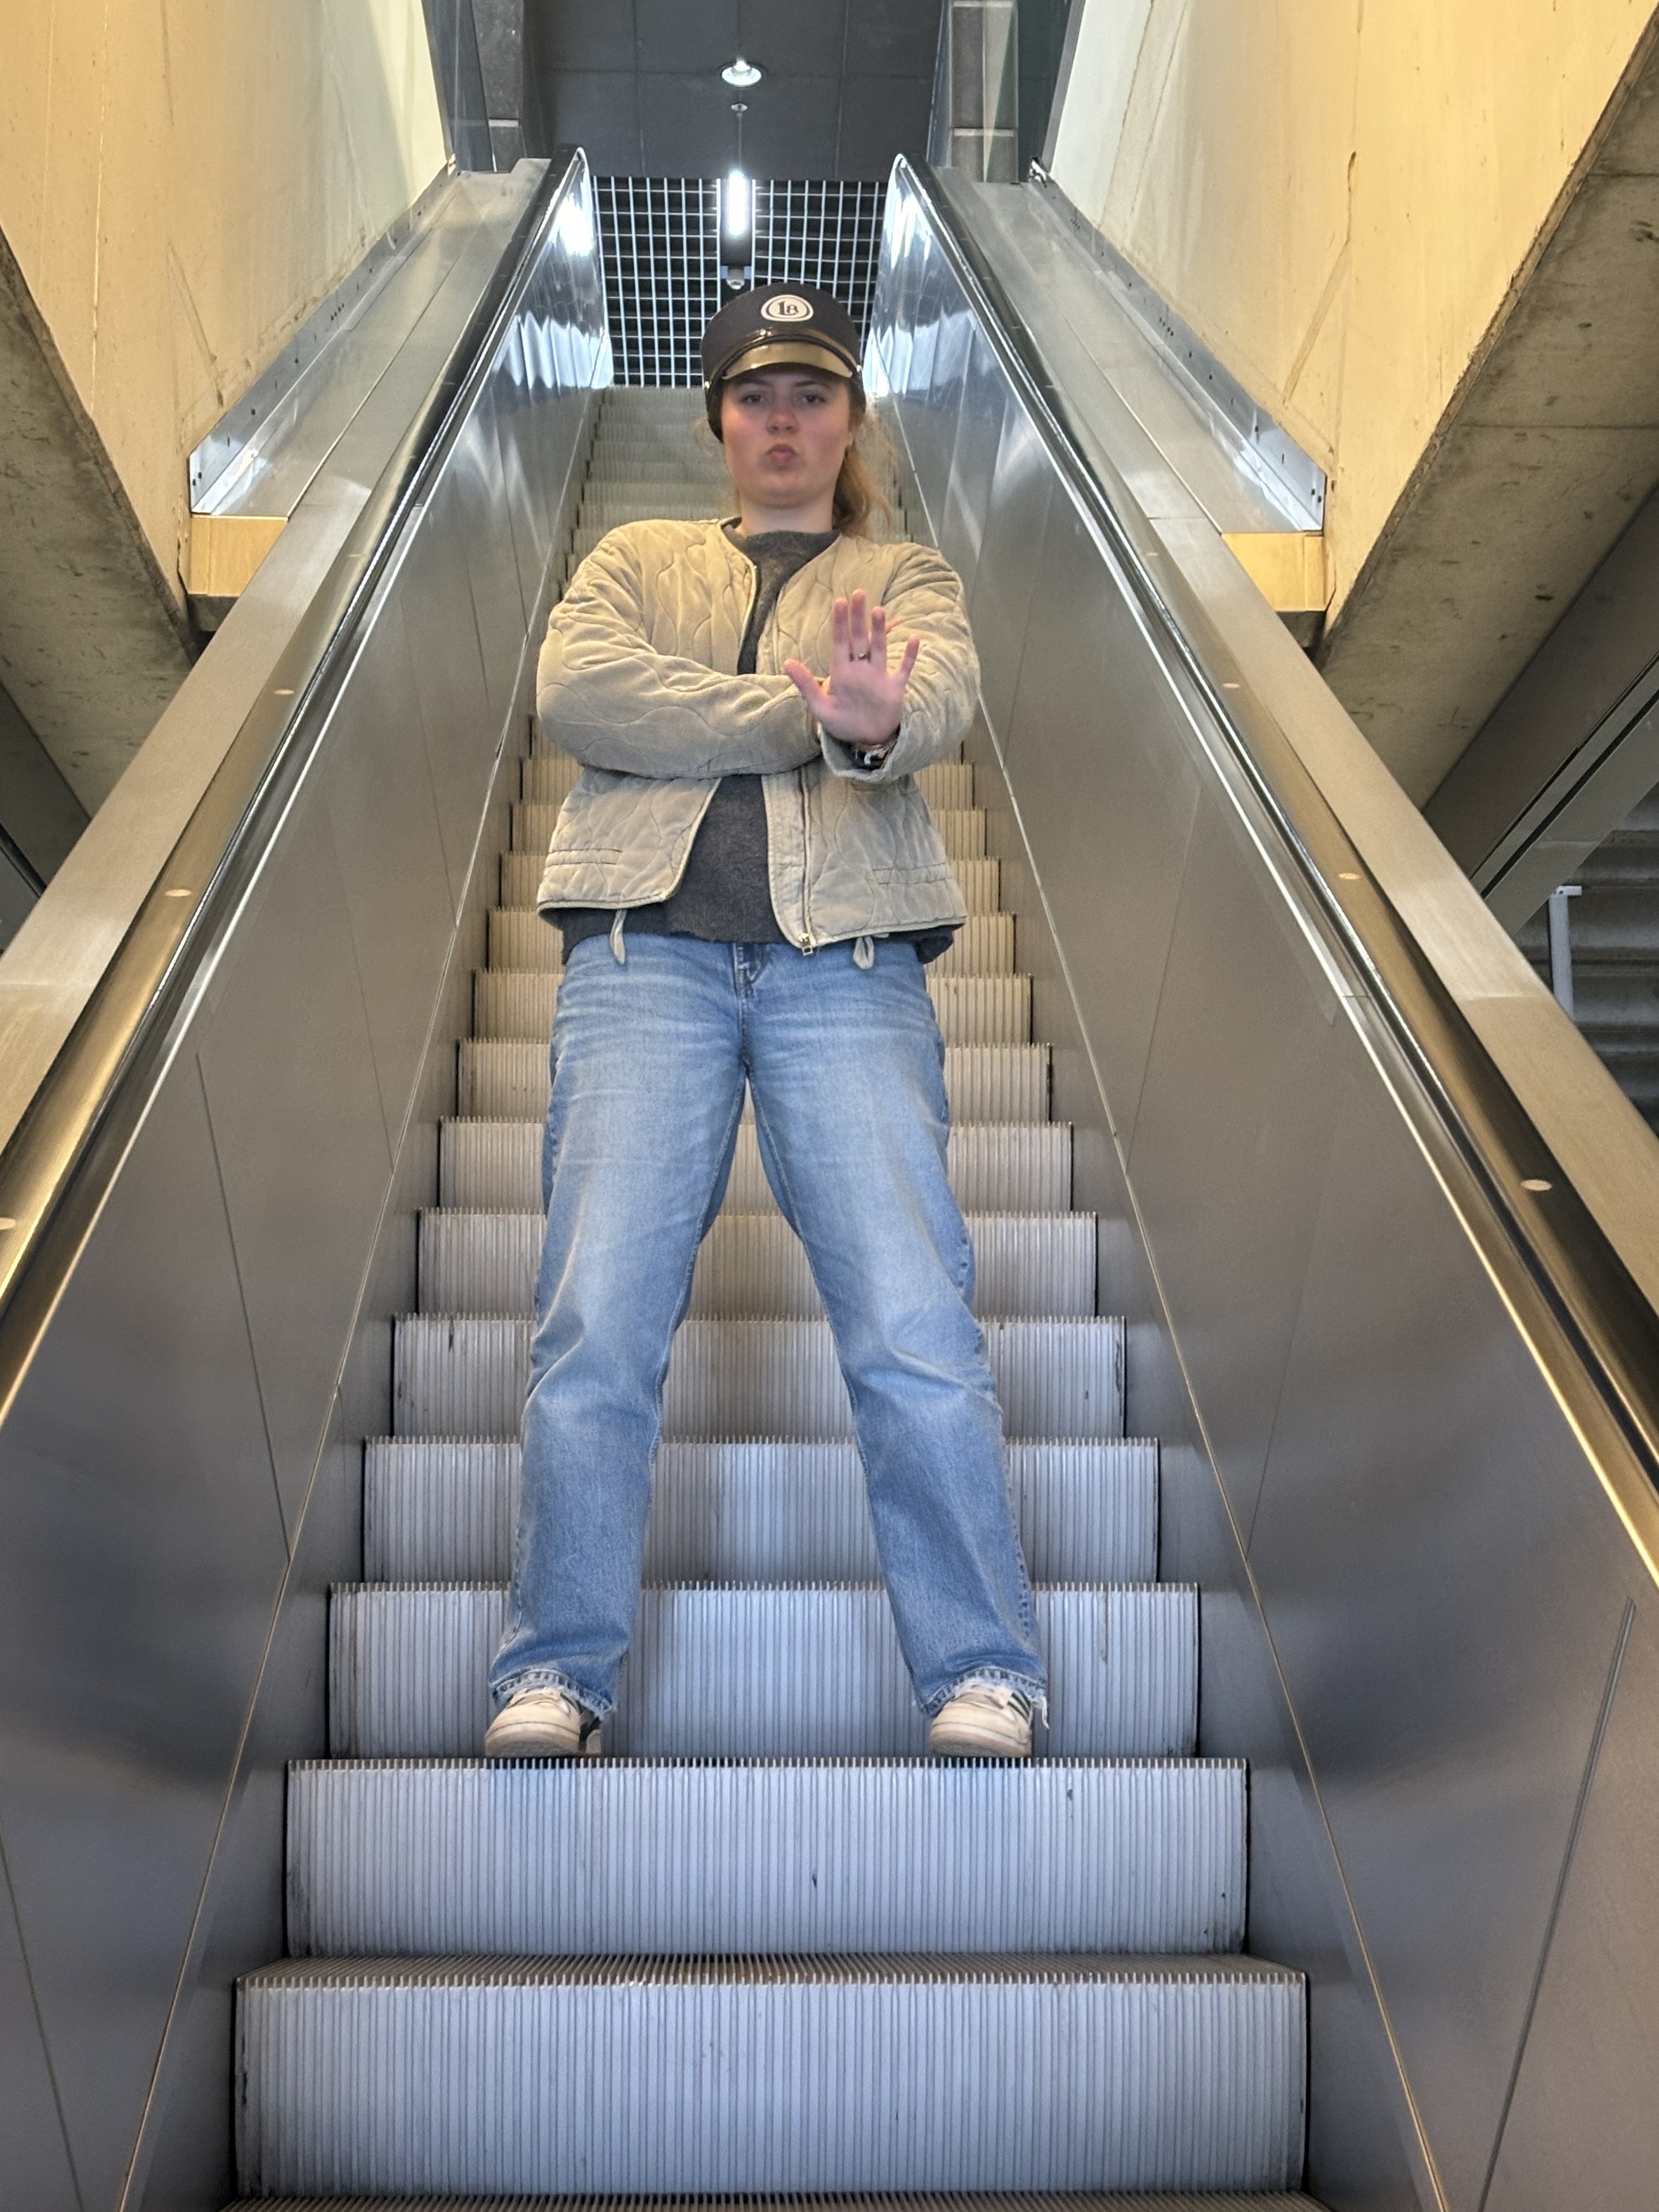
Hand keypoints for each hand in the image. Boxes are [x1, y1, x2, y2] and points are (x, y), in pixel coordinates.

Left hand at [783, 591, 920, 755]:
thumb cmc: (842, 724)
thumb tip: (787, 662)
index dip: (840, 623)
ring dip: (879, 631)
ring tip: (878, 610)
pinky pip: (903, 669)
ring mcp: (879, 677)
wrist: (866, 741)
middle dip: (858, 618)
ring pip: (879, 648)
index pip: (840, 643)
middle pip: (859, 639)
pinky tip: (914, 639)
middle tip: (858, 594)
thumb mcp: (820, 708)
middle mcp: (861, 670)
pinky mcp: (894, 688)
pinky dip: (909, 656)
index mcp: (842, 673)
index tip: (839, 602)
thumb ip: (806, 685)